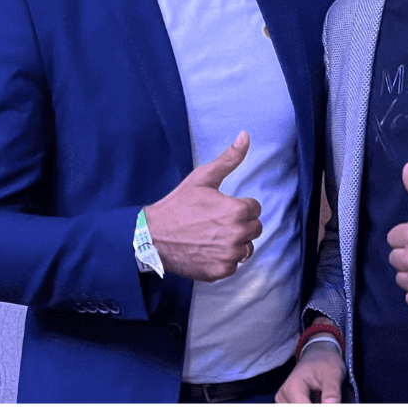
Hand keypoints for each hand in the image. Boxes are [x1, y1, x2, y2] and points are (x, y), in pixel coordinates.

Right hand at [144, 132, 260, 281]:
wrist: (153, 235)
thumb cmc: (178, 205)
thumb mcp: (203, 177)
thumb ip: (229, 158)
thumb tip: (245, 136)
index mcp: (237, 210)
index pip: (255, 208)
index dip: (239, 205)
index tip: (221, 207)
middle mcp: (237, 235)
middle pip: (254, 229)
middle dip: (240, 224)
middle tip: (216, 221)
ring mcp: (228, 256)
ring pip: (246, 248)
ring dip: (234, 242)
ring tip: (212, 236)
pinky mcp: (219, 271)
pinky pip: (234, 265)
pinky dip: (223, 259)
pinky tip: (207, 249)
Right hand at [275, 333, 343, 403]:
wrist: (318, 354)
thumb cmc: (325, 362)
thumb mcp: (333, 373)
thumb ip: (332, 392)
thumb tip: (331, 406)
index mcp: (293, 387)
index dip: (321, 407)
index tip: (330, 403)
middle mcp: (282, 396)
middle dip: (318, 405)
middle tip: (327, 400)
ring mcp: (282, 402)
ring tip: (323, 399)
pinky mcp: (285, 404)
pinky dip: (307, 405)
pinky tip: (317, 401)